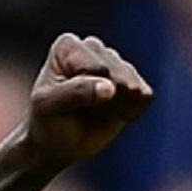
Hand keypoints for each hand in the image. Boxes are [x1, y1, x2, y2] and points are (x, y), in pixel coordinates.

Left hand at [20, 33, 153, 168]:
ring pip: (133, 86)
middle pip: (116, 75)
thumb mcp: (49, 108)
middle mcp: (93, 47)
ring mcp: (115, 62)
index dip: (83, 93)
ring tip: (93, 112)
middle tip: (78, 110)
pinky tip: (110, 114)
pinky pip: (144, 97)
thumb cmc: (47, 122)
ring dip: (115, 108)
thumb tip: (110, 88)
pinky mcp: (133, 80)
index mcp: (67, 46)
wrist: (57, 145)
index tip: (62, 103)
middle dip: (101, 101)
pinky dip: (129, 112)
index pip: (94, 69)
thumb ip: (76, 93)